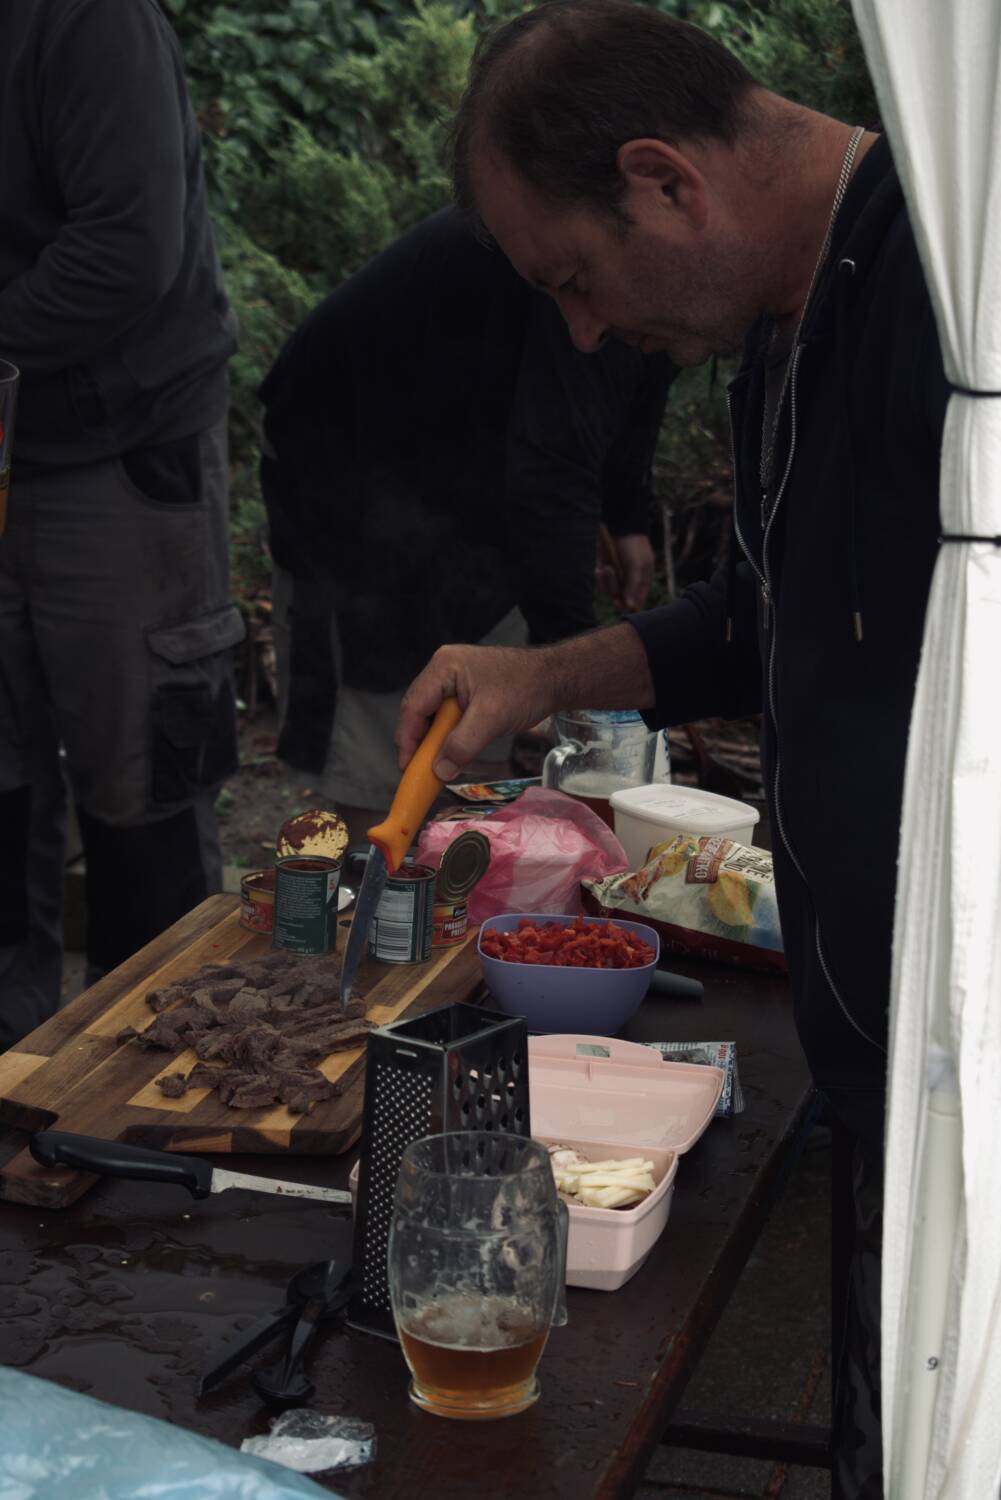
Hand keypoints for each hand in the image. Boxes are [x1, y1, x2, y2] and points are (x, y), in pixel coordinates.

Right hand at [396, 644, 559, 780]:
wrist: (554, 679)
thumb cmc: (525, 688)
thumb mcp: (491, 719)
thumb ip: (462, 745)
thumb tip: (439, 770)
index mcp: (444, 667)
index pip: (413, 706)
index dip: (407, 739)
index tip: (408, 767)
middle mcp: (443, 670)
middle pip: (418, 711)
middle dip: (419, 742)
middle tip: (420, 771)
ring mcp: (453, 680)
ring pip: (432, 716)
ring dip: (434, 741)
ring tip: (436, 765)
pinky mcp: (464, 691)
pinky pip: (447, 716)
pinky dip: (447, 736)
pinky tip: (452, 752)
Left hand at [607, 533, 654, 612]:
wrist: (620, 527)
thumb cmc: (633, 545)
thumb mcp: (638, 565)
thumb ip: (634, 586)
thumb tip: (631, 606)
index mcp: (643, 582)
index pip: (636, 602)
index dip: (627, 604)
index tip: (619, 601)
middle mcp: (630, 583)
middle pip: (620, 599)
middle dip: (614, 588)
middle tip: (611, 576)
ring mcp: (617, 578)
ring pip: (609, 591)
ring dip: (606, 581)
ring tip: (607, 567)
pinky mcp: (605, 572)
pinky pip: (601, 583)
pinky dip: (599, 577)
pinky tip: (599, 568)